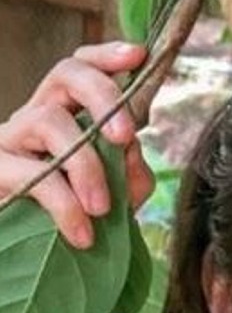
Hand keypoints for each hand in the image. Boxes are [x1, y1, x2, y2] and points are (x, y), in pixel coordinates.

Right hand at [0, 42, 153, 248]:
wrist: (28, 256)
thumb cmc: (78, 214)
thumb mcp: (116, 194)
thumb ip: (131, 172)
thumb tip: (131, 151)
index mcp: (71, 112)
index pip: (83, 66)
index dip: (107, 55)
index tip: (138, 55)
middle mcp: (39, 114)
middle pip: (66, 74)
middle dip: (102, 96)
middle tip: (126, 135)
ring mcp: (11, 138)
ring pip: (49, 121)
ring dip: (85, 165)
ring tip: (102, 208)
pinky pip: (32, 175)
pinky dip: (64, 205)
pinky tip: (82, 232)